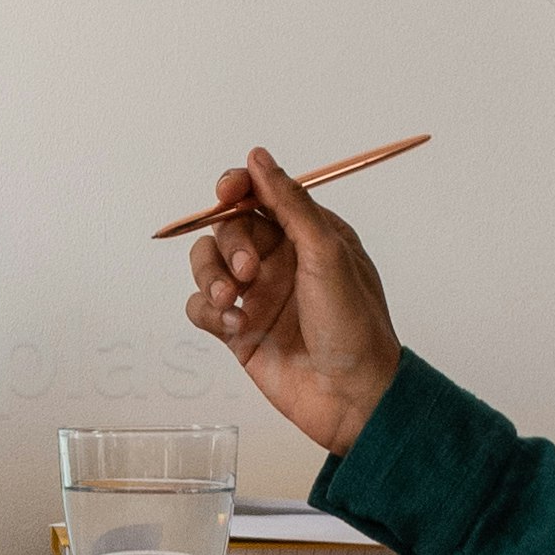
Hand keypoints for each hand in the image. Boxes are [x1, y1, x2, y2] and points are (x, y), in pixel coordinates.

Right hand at [178, 147, 399, 460]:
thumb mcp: (328, 253)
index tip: (228, 192)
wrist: (351, 397)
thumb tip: (259, 157)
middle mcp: (279, 260)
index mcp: (308, 235)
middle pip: (228, 228)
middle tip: (249, 271)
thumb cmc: (353, 325)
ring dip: (209, 276)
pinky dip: (208, 311)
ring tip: (231, 300)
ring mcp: (256, 295)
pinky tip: (234, 326)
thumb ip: (290, 204)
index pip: (262, 195)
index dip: (238, 188)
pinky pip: (200, 306)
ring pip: (206, 265)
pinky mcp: (237, 330)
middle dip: (230, 244)